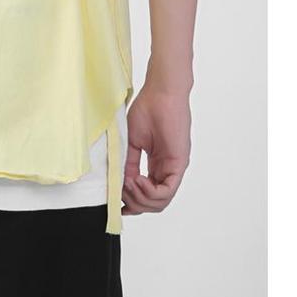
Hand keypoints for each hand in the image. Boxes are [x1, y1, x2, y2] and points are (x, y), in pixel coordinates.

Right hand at [121, 83, 190, 216]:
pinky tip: (137, 180)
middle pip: (154, 204)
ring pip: (160, 202)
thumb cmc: (147, 109)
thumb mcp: (132, 141)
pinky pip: (166, 191)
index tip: (118, 203)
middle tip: (121, 190)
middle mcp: (168, 170)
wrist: (160, 93)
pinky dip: (149, 191)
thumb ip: (129, 163)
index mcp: (158, 165)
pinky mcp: (179, 164)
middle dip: (135, 202)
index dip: (132, 203)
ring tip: (128, 183)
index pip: (148, 195)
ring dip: (140, 198)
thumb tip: (120, 184)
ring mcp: (174, 168)